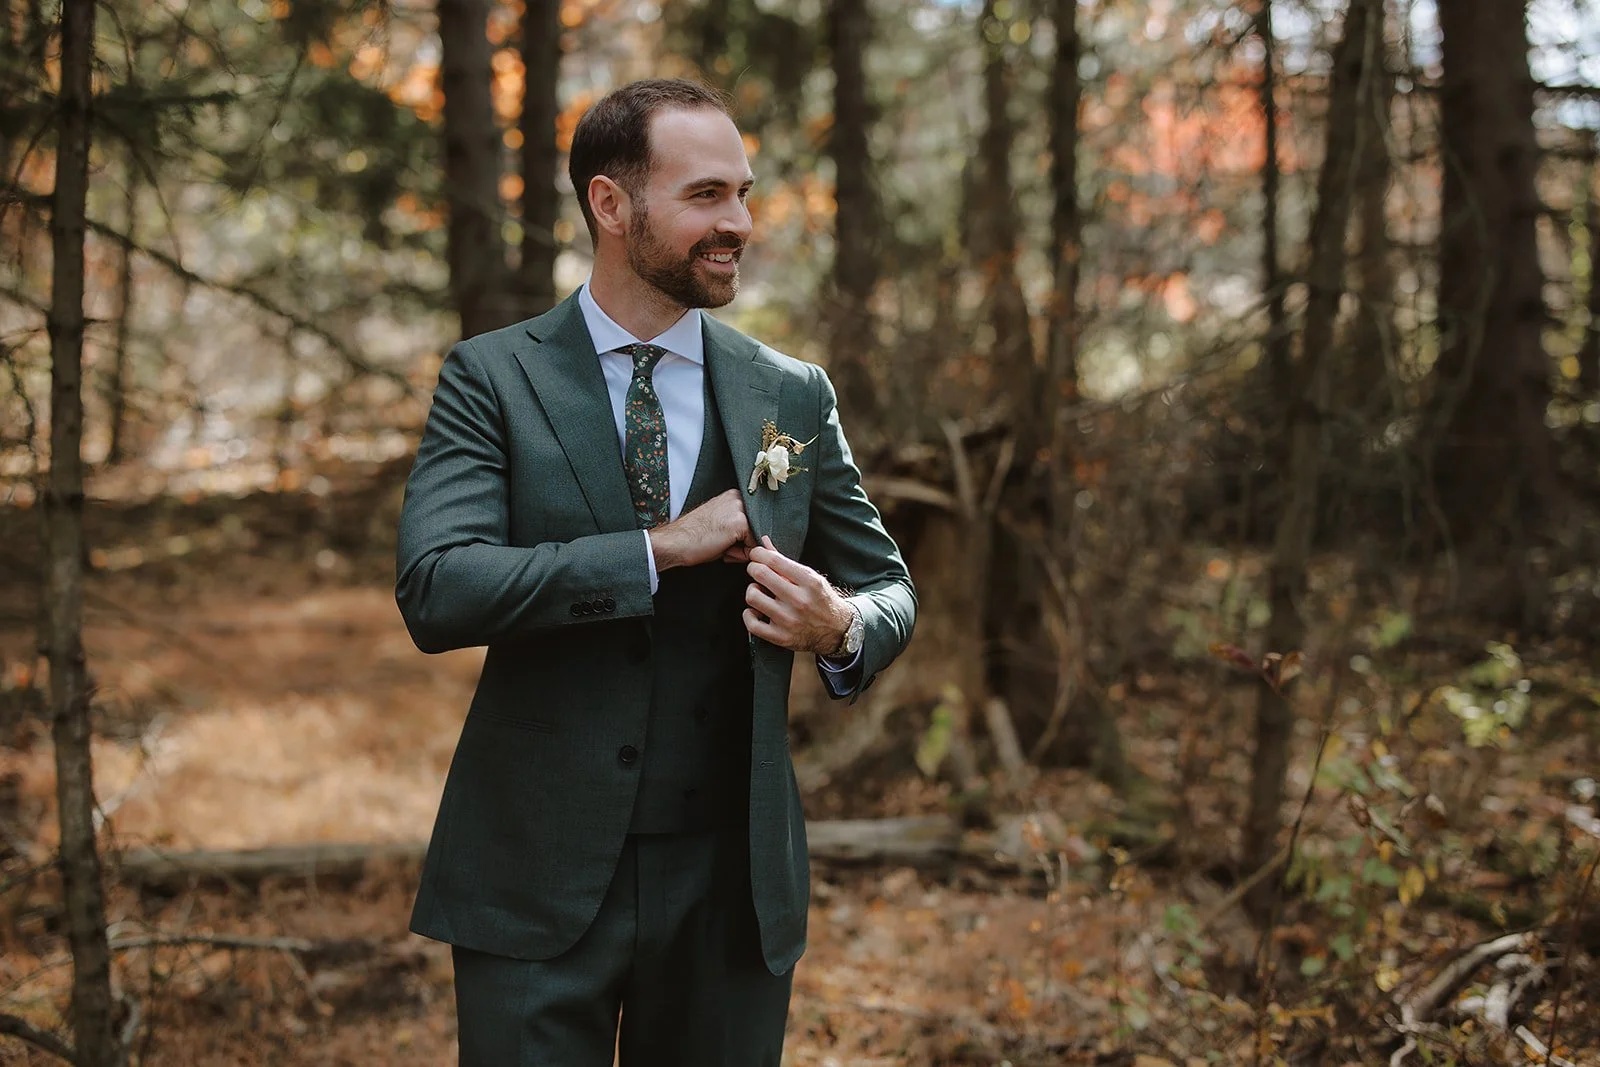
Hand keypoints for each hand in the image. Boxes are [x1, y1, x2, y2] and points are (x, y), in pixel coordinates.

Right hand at [649, 488, 755, 569]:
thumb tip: (760, 542)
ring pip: (756, 537)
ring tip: (723, 549)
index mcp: (733, 496)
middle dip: (745, 543)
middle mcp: (738, 498)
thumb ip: (741, 529)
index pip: (754, 521)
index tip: (726, 543)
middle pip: (757, 528)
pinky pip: (754, 545)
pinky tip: (724, 551)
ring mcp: (740, 509)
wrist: (676, 543)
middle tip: (724, 547)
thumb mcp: (722, 527)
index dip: (742, 538)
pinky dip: (742, 554)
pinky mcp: (741, 522)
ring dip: (743, 549)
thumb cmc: (695, 538)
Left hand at [743, 536, 852, 652]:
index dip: (758, 554)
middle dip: (753, 568)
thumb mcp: (810, 576)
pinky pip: (752, 623)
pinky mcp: (782, 637)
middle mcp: (799, 601)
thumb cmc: (821, 599)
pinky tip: (756, 611)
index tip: (757, 555)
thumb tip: (764, 541)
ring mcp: (789, 620)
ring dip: (752, 591)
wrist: (836, 630)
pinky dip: (749, 615)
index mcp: (809, 582)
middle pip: (760, 574)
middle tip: (756, 570)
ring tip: (760, 592)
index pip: (773, 560)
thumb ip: (784, 561)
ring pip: (753, 597)